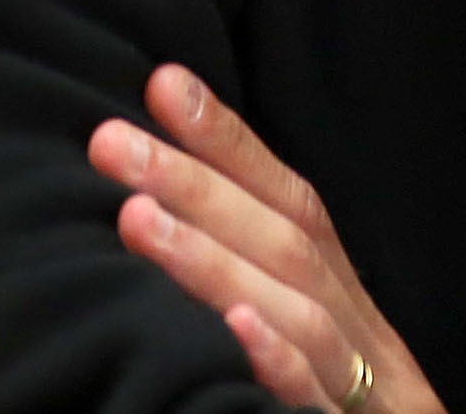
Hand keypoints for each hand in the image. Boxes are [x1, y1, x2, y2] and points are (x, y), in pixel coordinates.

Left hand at [93, 65, 444, 413]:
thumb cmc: (354, 408)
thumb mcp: (316, 336)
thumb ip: (261, 276)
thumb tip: (168, 207)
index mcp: (341, 294)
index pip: (289, 200)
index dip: (229, 140)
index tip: (160, 83)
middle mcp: (354, 323)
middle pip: (285, 240)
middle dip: (197, 182)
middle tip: (109, 139)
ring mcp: (356, 383)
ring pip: (297, 309)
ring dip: (215, 259)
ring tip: (135, 218)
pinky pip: (313, 399)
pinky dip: (278, 361)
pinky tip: (232, 329)